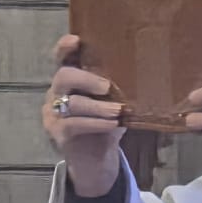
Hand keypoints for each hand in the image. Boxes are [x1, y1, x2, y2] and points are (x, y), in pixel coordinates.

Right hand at [44, 34, 124, 199]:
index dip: (65, 47)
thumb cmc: (107, 125)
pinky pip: (73, 125)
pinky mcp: (57, 133)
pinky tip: (112, 125)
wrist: (97, 162)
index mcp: (71, 80)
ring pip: (71, 103)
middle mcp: (57, 92)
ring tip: (118, 111)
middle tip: (108, 86)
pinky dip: (95, 123)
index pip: (62, 57)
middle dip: (86, 79)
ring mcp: (53, 113)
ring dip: (97, 107)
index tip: (76, 40)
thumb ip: (119, 88)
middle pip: (63, 76)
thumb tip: (148, 71)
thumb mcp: (114, 102)